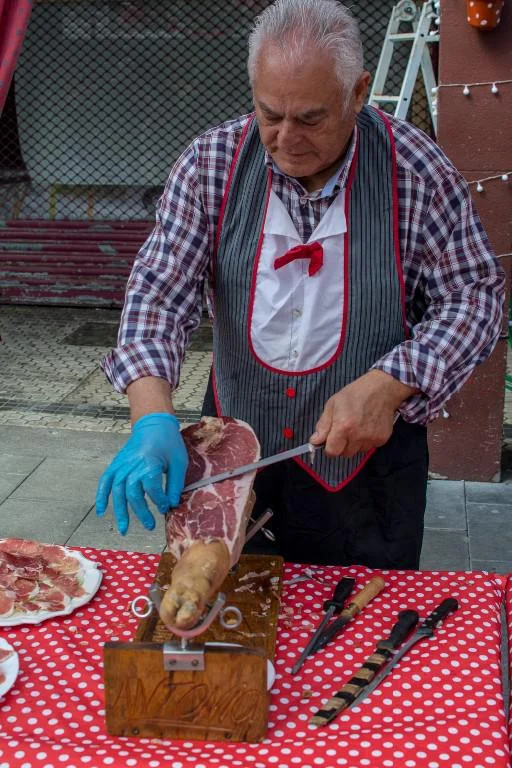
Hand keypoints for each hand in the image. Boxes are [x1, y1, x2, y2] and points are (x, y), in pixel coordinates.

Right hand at [95, 412, 187, 534]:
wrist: (153, 423)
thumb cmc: (169, 442)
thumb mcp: (179, 461)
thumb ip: (175, 484)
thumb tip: (172, 504)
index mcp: (150, 463)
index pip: (151, 488)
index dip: (158, 500)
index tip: (166, 507)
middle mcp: (132, 465)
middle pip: (132, 493)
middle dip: (141, 512)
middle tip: (150, 526)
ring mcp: (121, 465)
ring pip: (117, 491)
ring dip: (120, 511)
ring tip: (124, 529)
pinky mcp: (116, 464)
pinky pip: (105, 481)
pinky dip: (101, 496)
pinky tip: (101, 511)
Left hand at [310, 370, 417, 457]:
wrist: (382, 389)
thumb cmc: (355, 394)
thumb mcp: (332, 404)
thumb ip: (323, 425)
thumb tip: (315, 441)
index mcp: (343, 426)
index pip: (332, 452)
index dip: (329, 447)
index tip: (330, 440)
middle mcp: (357, 436)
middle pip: (344, 454)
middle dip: (341, 445)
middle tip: (344, 430)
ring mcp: (371, 439)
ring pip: (357, 451)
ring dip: (354, 444)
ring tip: (357, 426)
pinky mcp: (382, 439)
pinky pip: (369, 447)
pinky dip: (366, 441)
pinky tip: (367, 426)